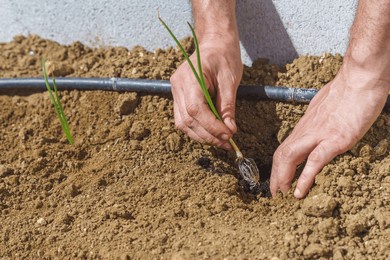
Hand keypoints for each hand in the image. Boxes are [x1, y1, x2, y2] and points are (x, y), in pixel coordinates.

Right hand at [170, 36, 242, 149]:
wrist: (214, 42)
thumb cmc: (224, 56)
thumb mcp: (230, 80)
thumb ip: (227, 106)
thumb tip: (229, 130)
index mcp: (190, 77)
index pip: (195, 109)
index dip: (211, 126)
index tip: (227, 136)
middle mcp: (178, 85)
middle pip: (187, 119)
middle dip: (207, 135)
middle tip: (227, 143)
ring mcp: (175, 91)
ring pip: (183, 123)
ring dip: (201, 136)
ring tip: (221, 141)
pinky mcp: (178, 96)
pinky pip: (183, 118)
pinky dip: (196, 129)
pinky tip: (210, 133)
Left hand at [270, 65, 389, 197]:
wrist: (361, 78)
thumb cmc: (348, 90)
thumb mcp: (327, 106)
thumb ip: (321, 119)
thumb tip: (321, 125)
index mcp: (306, 125)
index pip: (286, 148)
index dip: (278, 165)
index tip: (277, 179)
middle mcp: (308, 130)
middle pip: (282, 154)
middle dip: (276, 175)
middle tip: (275, 192)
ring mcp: (320, 135)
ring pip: (290, 157)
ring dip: (283, 177)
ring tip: (281, 193)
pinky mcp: (335, 139)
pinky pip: (315, 161)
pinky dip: (305, 178)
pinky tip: (300, 191)